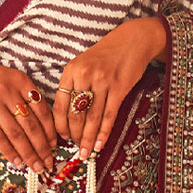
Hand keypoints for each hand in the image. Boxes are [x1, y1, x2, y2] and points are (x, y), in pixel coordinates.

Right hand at [0, 58, 57, 172]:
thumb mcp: (13, 80)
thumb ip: (27, 98)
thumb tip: (44, 130)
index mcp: (21, 82)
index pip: (42, 110)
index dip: (50, 131)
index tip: (54, 145)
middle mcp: (9, 92)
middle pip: (31, 125)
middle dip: (42, 147)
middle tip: (48, 162)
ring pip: (16, 134)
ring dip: (28, 153)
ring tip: (35, 166)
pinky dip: (9, 151)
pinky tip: (17, 161)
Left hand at [53, 17, 166, 158]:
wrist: (133, 40)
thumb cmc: (107, 55)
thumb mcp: (83, 64)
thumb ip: (75, 85)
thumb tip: (69, 117)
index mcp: (71, 70)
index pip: (59, 104)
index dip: (60, 125)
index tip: (62, 138)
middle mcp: (84, 75)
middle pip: (75, 114)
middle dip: (75, 136)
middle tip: (76, 150)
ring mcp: (102, 81)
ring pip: (92, 117)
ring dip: (89, 138)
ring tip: (86, 152)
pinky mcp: (119, 87)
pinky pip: (109, 115)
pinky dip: (104, 132)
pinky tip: (100, 143)